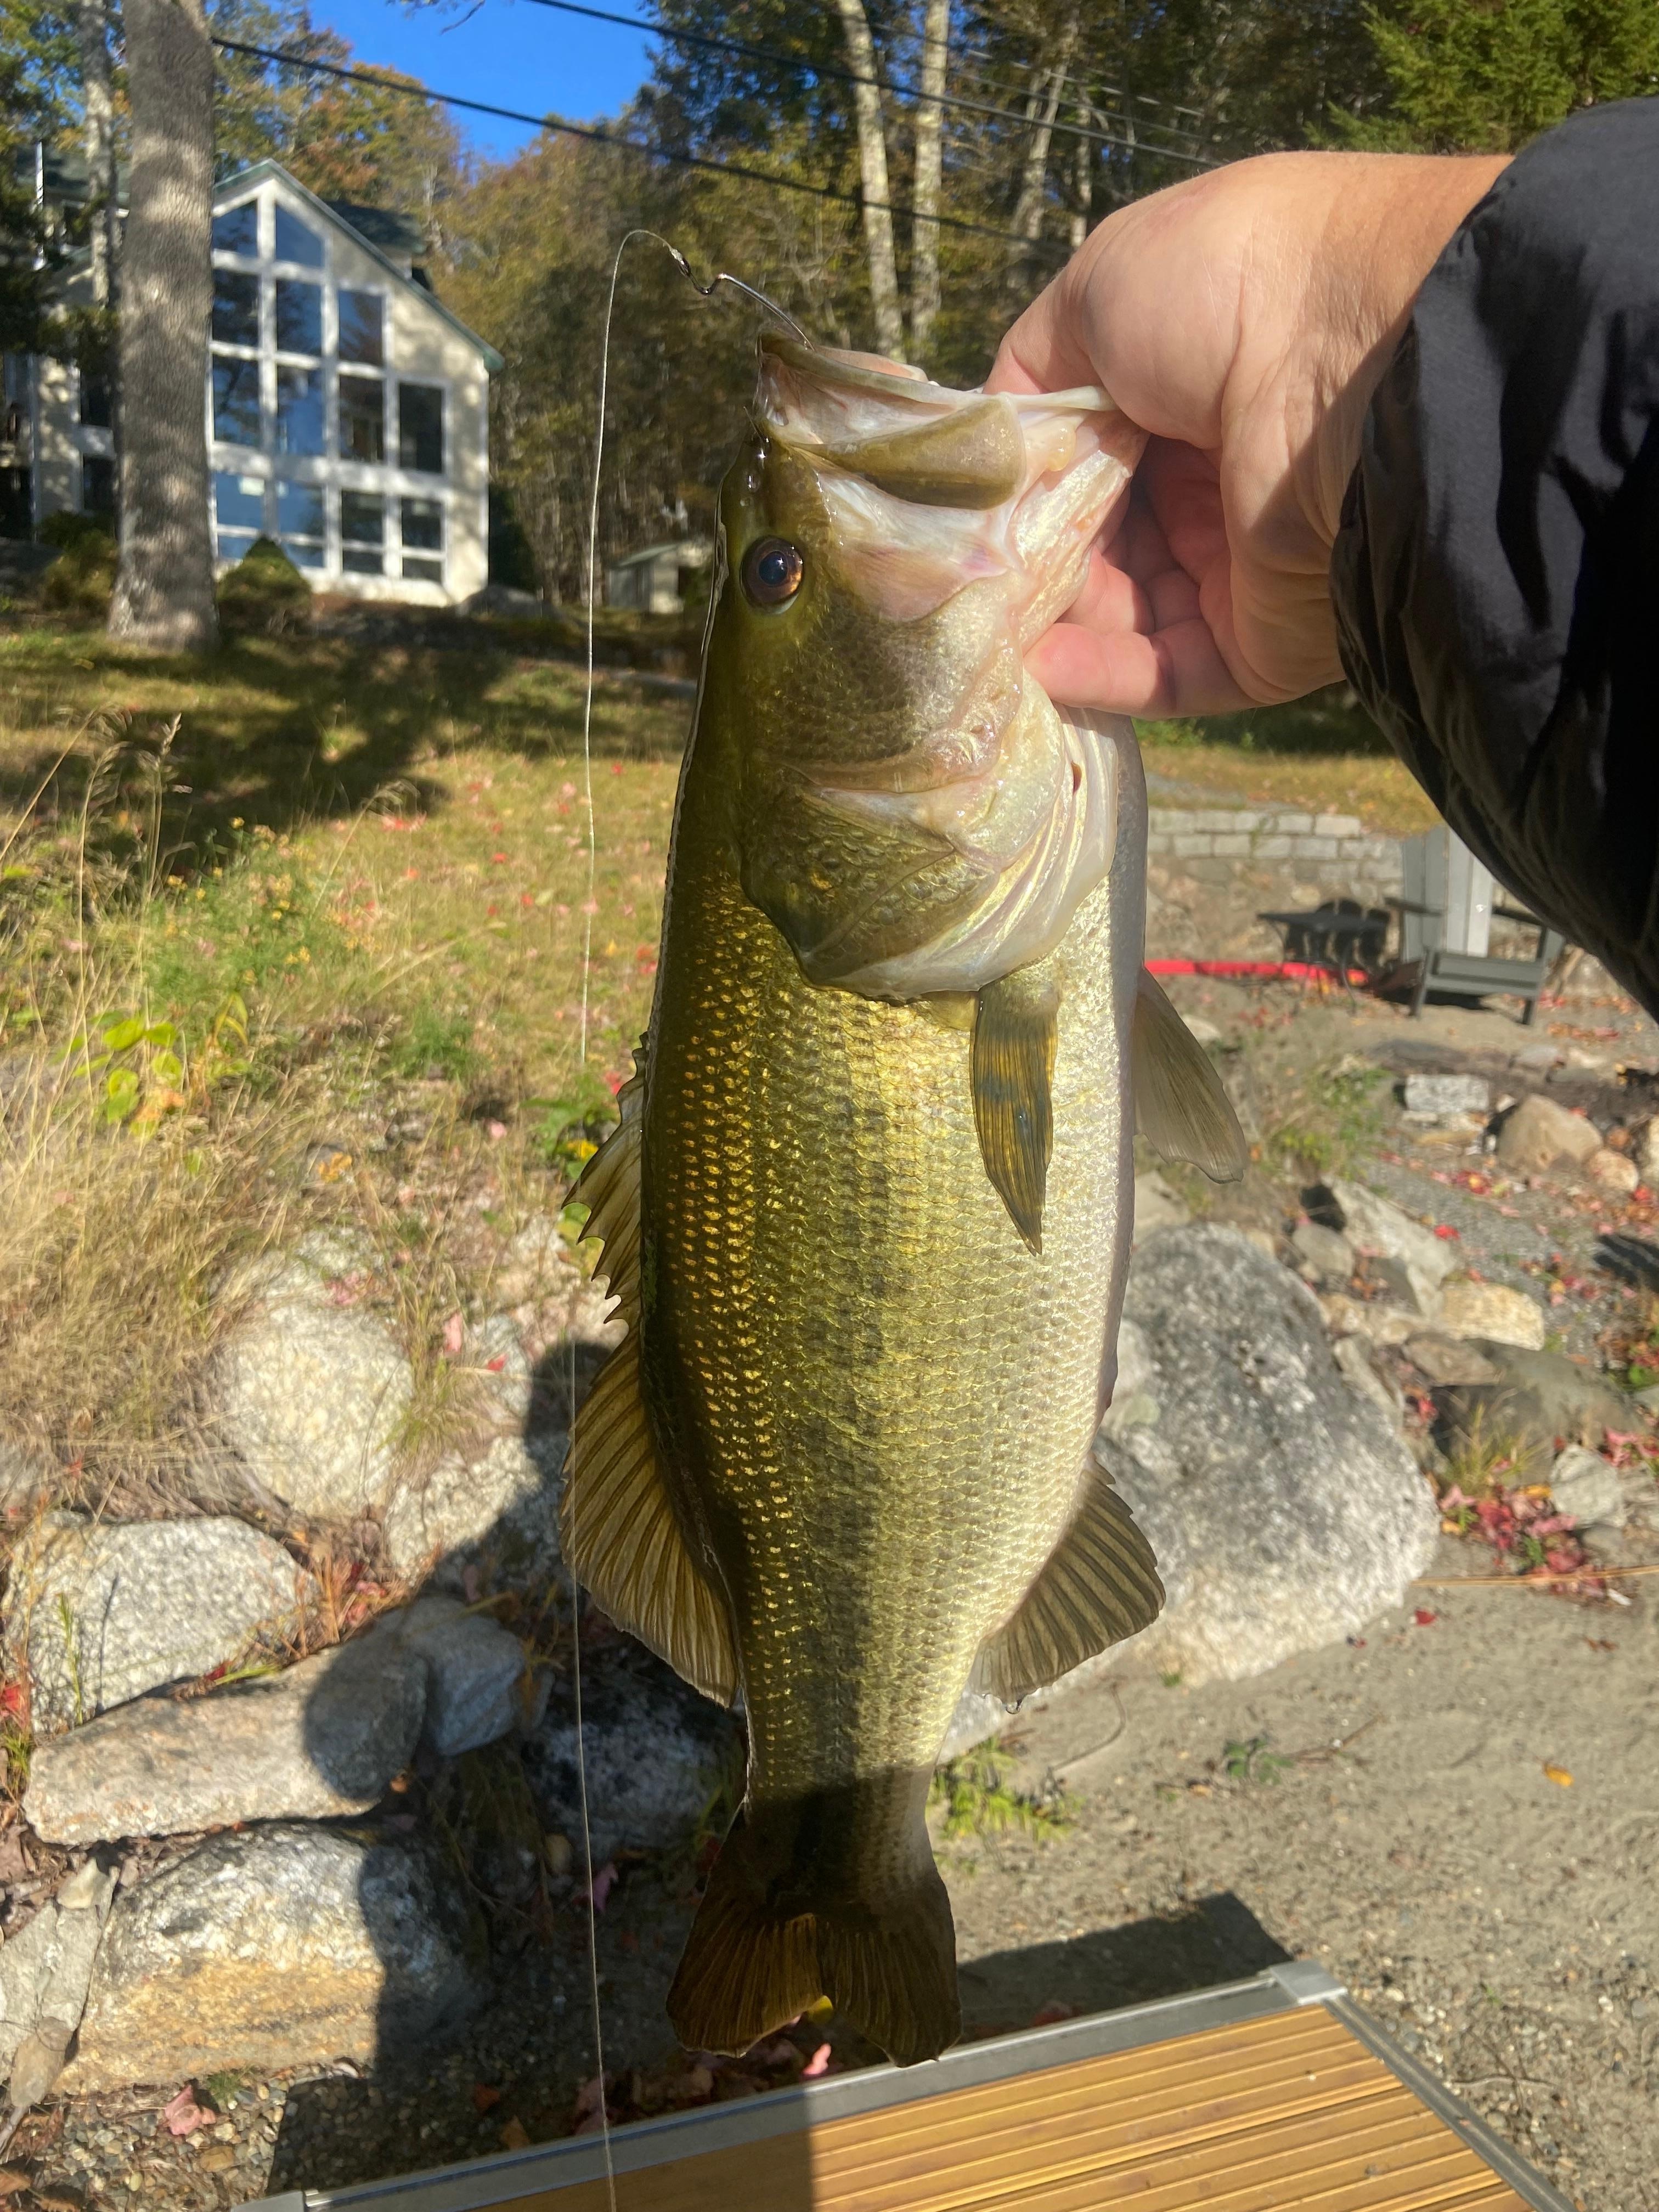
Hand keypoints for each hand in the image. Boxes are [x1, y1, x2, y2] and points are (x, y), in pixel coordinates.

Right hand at [989, 150, 1508, 715]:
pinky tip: (1037, 664)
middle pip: (1093, 547)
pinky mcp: (1260, 644)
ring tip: (981, 629)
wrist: (1353, 356)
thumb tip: (997, 453)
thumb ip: (1032, 374)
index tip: (964, 511)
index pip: (1081, 460)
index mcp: (1185, 391)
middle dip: (1028, 565)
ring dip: (1048, 626)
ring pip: (1119, 618)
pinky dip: (1098, 675)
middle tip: (962, 581)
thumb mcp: (1100, 291)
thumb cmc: (1228, 288)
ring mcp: (1239, 568)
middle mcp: (1213, 481)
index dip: (1022, 487)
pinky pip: (1165, 675)